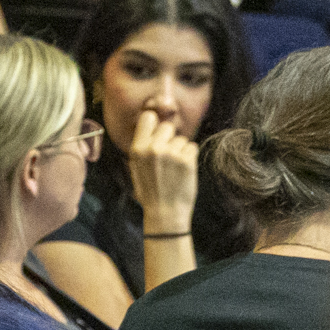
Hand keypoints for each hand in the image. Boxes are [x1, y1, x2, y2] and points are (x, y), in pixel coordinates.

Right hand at [125, 107, 199, 231]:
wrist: (165, 212)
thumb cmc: (150, 191)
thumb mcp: (136, 167)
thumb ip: (143, 147)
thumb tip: (153, 125)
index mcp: (137, 149)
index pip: (148, 117)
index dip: (155, 123)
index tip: (157, 131)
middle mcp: (153, 148)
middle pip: (167, 126)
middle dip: (170, 138)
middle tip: (168, 155)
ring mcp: (171, 153)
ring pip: (182, 139)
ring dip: (181, 150)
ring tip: (175, 168)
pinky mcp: (187, 160)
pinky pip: (192, 147)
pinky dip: (190, 157)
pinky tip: (183, 170)